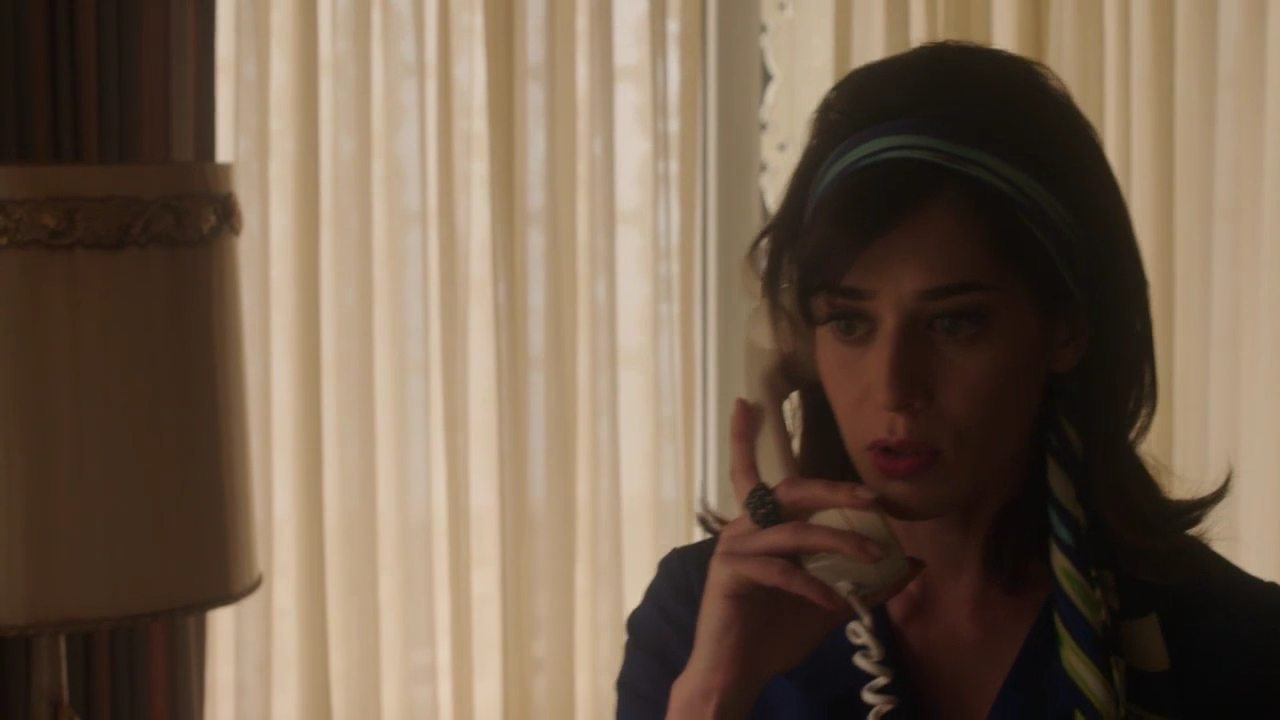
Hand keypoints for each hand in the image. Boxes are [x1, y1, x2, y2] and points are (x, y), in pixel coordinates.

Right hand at [668, 399, 921, 717]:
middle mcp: (743, 529)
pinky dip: (814, 585)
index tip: (747, 401)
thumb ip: (866, 580)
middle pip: (789, 492)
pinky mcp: (730, 574)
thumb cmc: (775, 634)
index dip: (742, 437)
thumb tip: (915, 564)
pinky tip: (837, 602)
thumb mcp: (830, 603)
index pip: (749, 473)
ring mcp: (733, 549)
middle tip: (871, 495)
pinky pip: (781, 570)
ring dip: (839, 541)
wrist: (739, 673)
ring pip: (794, 531)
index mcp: (759, 527)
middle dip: (833, 489)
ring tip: (875, 555)